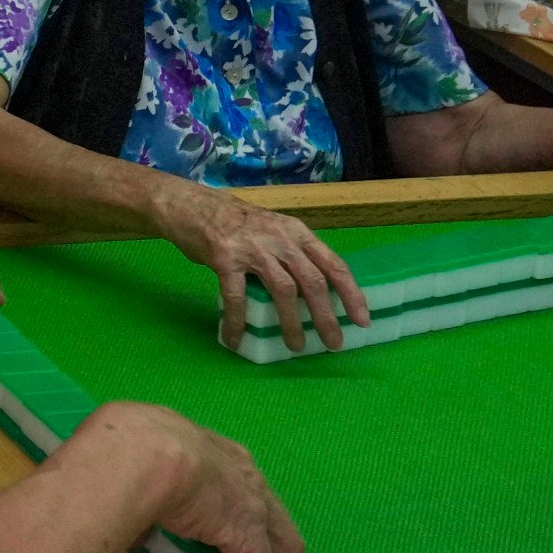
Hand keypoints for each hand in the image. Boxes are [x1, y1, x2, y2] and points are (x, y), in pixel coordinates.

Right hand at [100, 400, 304, 552]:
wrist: (144, 454)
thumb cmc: (135, 452)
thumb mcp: (145, 471)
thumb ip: (149, 500)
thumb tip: (138, 530)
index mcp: (223, 457)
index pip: (248, 492)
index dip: (246, 521)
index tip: (235, 544)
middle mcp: (249, 478)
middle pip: (279, 524)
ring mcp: (256, 507)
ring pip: (286, 552)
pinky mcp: (251, 537)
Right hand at [148, 181, 368, 353]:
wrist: (191, 206)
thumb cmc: (234, 222)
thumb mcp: (273, 230)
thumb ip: (292, 254)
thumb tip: (312, 291)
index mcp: (296, 232)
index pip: (333, 264)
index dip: (351, 294)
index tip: (361, 320)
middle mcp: (280, 239)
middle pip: (312, 282)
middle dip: (326, 317)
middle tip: (334, 343)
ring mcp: (253, 248)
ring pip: (283, 291)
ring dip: (291, 323)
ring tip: (296, 346)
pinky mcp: (225, 259)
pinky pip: (236, 297)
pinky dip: (237, 321)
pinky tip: (236, 338)